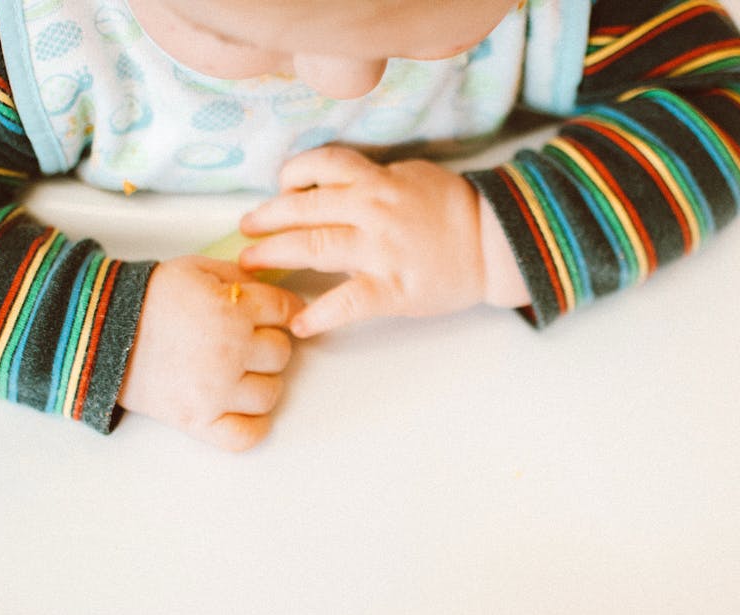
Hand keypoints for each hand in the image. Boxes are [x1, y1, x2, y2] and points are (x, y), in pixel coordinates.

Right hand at [118, 256, 303, 450]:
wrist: (99, 330)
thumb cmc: (148, 298)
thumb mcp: (197, 269)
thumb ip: (239, 276)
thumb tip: (271, 289)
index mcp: (233, 310)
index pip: (286, 311)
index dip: (285, 310)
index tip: (279, 315)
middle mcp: (231, 351)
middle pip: (281, 353)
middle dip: (268, 344)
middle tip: (246, 341)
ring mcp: (216, 390)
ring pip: (270, 393)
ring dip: (260, 382)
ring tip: (238, 372)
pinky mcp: (198, 420)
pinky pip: (246, 436)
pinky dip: (252, 427)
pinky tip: (242, 409)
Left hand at [239, 146, 487, 336]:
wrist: (493, 244)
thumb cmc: (453, 209)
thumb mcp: (412, 175)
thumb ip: (372, 177)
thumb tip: (330, 183)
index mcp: (377, 180)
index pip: (321, 165)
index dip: (291, 174)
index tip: (279, 189)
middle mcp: (372, 210)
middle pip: (304, 208)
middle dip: (267, 218)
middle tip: (246, 229)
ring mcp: (380, 250)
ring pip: (314, 247)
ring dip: (275, 255)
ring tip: (251, 264)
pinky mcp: (392, 289)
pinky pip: (348, 302)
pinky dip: (320, 315)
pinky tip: (300, 325)